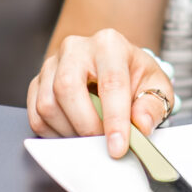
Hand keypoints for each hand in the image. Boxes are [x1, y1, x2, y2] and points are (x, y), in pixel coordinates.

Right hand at [27, 30, 173, 158]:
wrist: (115, 69)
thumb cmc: (134, 77)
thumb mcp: (155, 86)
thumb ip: (152, 105)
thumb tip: (140, 124)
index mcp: (109, 44)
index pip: (111, 82)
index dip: (114, 119)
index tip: (118, 147)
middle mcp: (76, 49)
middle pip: (68, 88)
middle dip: (86, 125)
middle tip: (101, 145)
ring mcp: (51, 64)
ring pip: (47, 104)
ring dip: (69, 131)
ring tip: (90, 138)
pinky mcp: (36, 83)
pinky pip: (35, 116)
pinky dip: (53, 134)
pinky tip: (73, 134)